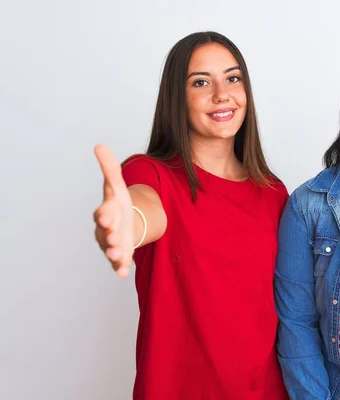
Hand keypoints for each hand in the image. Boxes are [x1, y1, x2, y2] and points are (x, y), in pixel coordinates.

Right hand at [93, 144, 133, 276]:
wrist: (126, 224)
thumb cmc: (119, 204)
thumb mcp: (117, 185)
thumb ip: (109, 168)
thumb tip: (99, 145)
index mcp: (106, 212)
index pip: (103, 213)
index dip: (104, 214)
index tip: (106, 215)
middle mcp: (106, 231)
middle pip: (105, 233)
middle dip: (109, 235)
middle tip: (114, 236)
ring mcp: (113, 245)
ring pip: (111, 250)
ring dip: (114, 253)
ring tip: (119, 255)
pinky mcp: (121, 257)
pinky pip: (119, 265)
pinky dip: (120, 269)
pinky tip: (123, 273)